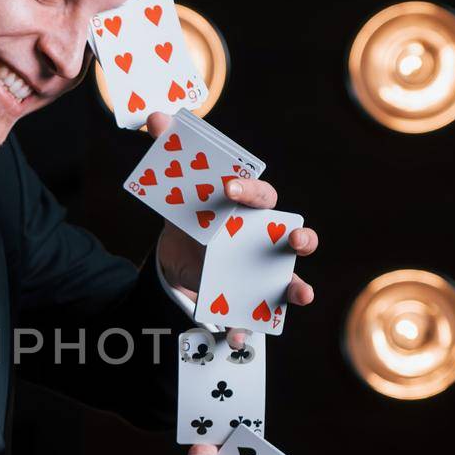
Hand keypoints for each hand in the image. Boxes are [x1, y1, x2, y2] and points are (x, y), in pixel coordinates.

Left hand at [147, 110, 317, 349]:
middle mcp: (267, 240)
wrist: (181, 257)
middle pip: (296, 238)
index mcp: (252, 209)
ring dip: (298, 288)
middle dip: (301, 239)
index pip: (261, 195)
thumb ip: (169, 152)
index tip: (228, 188)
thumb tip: (154, 117)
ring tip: (301, 293)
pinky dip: (245, 329)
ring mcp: (263, 272)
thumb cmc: (195, 214)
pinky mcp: (250, 300)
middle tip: (295, 241)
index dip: (249, 190)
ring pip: (290, 281)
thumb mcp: (179, 189)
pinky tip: (234, 336)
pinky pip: (255, 318)